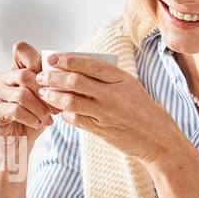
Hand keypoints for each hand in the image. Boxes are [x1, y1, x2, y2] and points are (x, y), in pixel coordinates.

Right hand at [0, 41, 53, 148]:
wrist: (17, 144)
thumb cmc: (32, 119)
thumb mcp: (44, 99)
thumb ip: (50, 84)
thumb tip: (68, 75)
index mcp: (13, 71)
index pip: (20, 49)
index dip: (36, 59)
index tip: (50, 80)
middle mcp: (2, 79)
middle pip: (25, 75)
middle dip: (44, 92)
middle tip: (55, 107)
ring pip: (22, 94)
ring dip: (40, 108)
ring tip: (47, 119)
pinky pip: (16, 110)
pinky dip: (31, 118)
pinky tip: (37, 123)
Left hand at [36, 53, 186, 168]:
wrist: (157, 138)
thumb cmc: (141, 109)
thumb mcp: (130, 87)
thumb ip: (107, 79)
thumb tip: (77, 70)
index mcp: (121, 79)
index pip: (89, 65)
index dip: (67, 60)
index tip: (52, 59)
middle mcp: (113, 94)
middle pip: (75, 82)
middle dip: (54, 78)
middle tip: (41, 77)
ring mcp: (107, 113)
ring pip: (72, 102)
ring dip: (54, 96)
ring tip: (44, 93)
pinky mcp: (102, 130)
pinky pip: (77, 120)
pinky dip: (65, 114)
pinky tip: (60, 112)